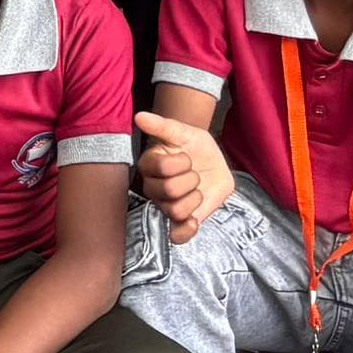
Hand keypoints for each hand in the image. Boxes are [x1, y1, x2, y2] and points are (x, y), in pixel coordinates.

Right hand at [134, 110, 233, 243]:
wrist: (213, 164)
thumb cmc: (195, 146)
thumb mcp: (185, 132)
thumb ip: (163, 125)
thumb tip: (139, 117)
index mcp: (150, 165)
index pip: (162, 168)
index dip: (181, 162)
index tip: (187, 156)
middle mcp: (153, 187)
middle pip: (168, 191)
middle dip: (191, 180)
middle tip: (195, 174)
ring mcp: (165, 205)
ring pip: (175, 211)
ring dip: (195, 199)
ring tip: (197, 190)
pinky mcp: (180, 221)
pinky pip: (177, 235)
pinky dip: (186, 230)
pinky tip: (194, 220)